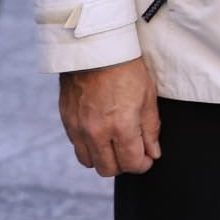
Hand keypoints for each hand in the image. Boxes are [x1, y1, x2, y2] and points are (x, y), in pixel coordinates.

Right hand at [59, 57, 160, 177]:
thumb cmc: (127, 70)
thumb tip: (153, 153)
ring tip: (115, 144)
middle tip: (133, 153)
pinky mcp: (67, 122)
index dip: (142, 165)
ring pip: (90, 162)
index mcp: (121, 126)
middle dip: (124, 165)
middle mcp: (97, 132)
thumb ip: (150, 129)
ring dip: (104, 158)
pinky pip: (78, 147)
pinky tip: (101, 133)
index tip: (147, 159)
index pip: (131, 163)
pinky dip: (90, 147)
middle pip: (108, 169)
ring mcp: (79, 129)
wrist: (96, 50)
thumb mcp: (148, 97)